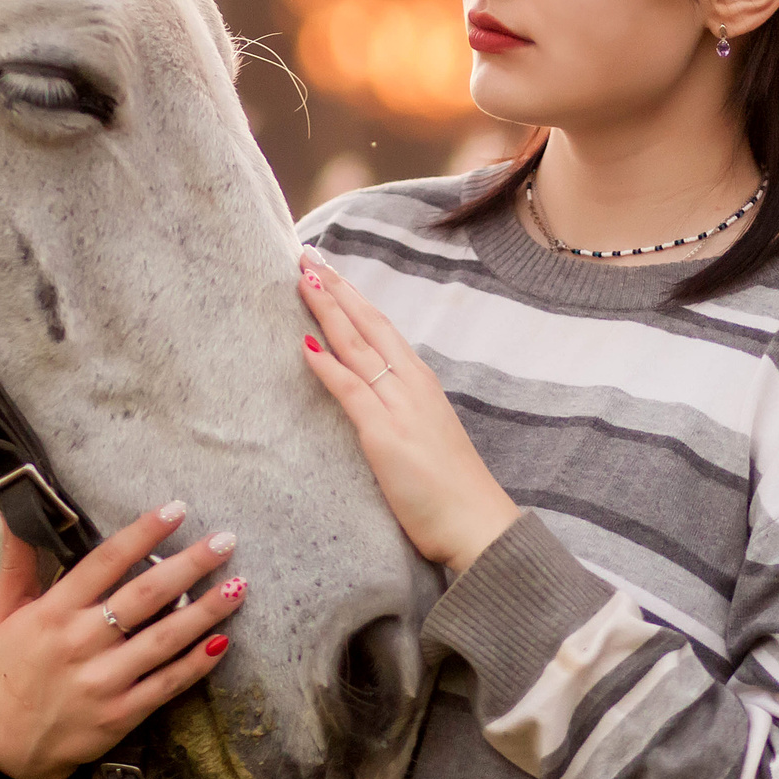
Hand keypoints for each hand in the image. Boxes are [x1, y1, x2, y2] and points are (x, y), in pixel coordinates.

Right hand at [0, 503, 246, 778]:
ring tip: (238, 585)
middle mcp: (80, 643)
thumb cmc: (9, 669)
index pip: (104, 562)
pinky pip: (167, 684)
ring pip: (164, 639)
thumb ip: (17, 561)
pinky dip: (197, 663)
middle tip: (225, 541)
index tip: (176, 509)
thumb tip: (10, 511)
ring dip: (205, 611)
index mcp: (53, 612)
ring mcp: (103, 681)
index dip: (143, 534)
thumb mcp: (5, 612)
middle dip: (189, 565)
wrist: (6, 745)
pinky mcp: (121, 714)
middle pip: (145, 596)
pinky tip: (224, 641)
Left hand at [298, 246, 518, 576]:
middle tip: (306, 255)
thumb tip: (377, 400)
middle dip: (336, 288)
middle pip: (368, 324)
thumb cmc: (452, 489)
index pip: (381, 327)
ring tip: (302, 279)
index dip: (353, 297)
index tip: (328, 271)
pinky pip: (351, 392)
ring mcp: (400, 406)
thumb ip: (402, 411)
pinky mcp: (386, 435)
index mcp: (421, 382)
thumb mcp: (426, 435)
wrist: (476, 523)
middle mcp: (412, 384)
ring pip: (358, 347)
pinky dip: (327, 366)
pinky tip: (305, 345)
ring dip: (327, 311)